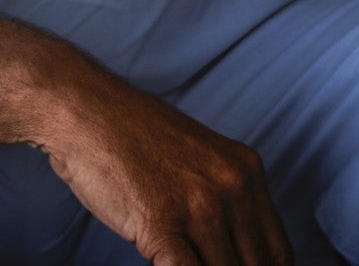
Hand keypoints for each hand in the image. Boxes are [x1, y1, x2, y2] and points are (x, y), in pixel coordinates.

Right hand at [38, 78, 293, 264]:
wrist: (79, 108)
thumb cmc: (125, 135)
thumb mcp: (193, 158)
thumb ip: (218, 200)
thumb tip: (228, 251)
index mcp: (246, 170)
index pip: (279, 253)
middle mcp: (233, 186)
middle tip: (201, 264)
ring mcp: (200, 205)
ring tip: (172, 260)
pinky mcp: (163, 222)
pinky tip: (157, 263)